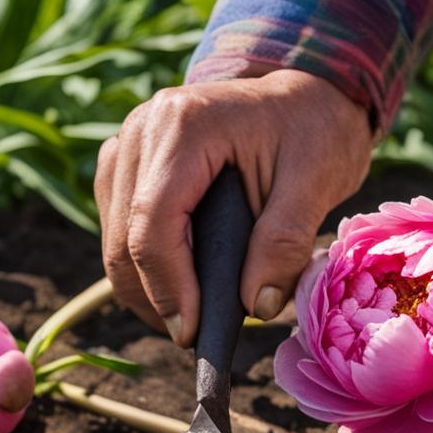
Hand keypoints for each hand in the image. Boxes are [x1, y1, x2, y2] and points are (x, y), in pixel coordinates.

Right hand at [95, 70, 372, 344]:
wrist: (303, 95)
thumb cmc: (314, 131)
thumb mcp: (318, 181)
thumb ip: (286, 242)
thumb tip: (256, 306)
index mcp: (184, 126)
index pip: (153, 223)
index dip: (168, 287)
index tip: (192, 333)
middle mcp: (141, 130)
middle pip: (123, 237)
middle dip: (155, 297)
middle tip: (197, 337)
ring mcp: (127, 145)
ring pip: (114, 239)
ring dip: (147, 288)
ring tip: (194, 317)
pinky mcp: (127, 164)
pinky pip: (120, 228)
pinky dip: (146, 267)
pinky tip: (183, 288)